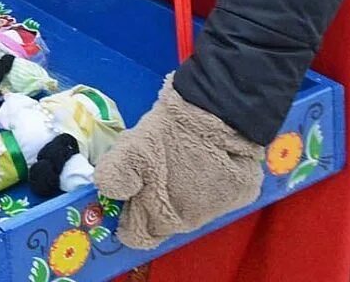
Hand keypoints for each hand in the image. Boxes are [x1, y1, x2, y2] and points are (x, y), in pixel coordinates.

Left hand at [95, 75, 263, 249]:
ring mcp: (218, 210)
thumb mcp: (130, 149)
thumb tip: (109, 193)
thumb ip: (115, 177)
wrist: (217, 113)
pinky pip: (217, 196)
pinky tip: (203, 162)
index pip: (137, 237)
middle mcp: (190, 222)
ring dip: (180, 196)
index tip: (123, 202)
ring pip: (190, 211)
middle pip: (163, 224)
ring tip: (176, 164)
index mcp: (160, 216)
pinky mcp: (240, 195)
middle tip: (148, 174)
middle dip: (152, 206)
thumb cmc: (169, 133)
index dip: (127, 222)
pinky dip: (208, 184)